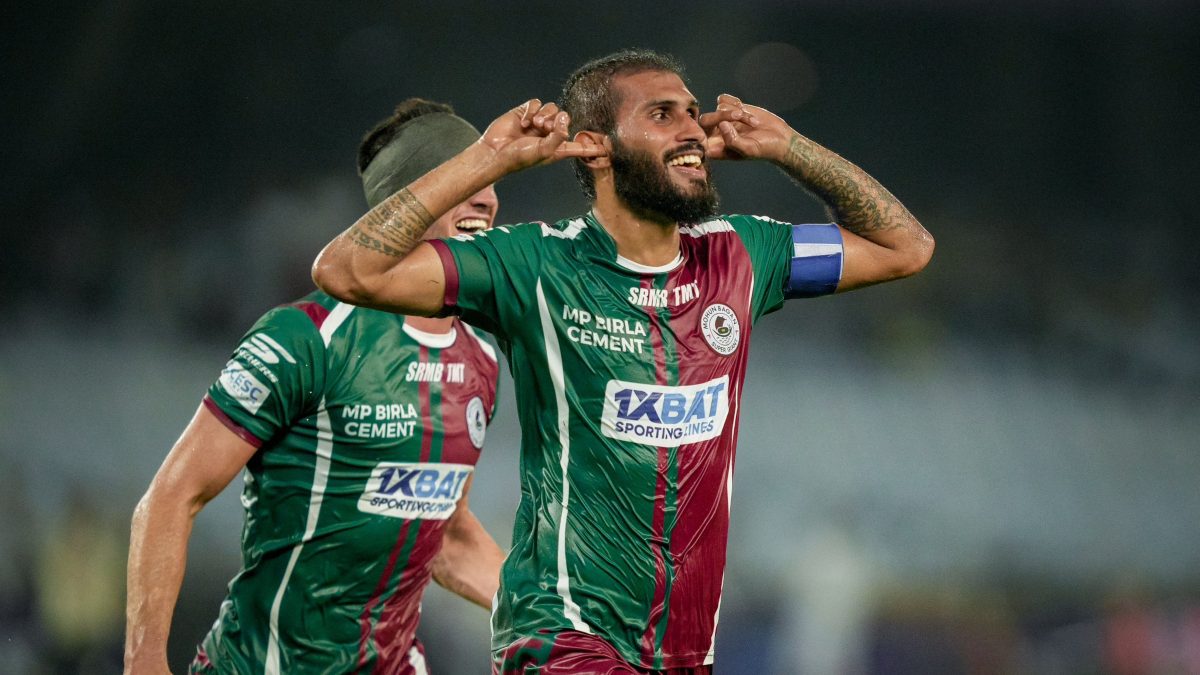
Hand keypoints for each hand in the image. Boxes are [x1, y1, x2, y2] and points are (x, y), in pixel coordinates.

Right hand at [478, 99, 604, 173]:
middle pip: (566, 118)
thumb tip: (565, 119)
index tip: (607, 148)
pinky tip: (524, 122)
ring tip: (534, 125)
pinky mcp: (526, 112)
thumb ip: (558, 136)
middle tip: (545, 127)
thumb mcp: (543, 151)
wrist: (495, 151)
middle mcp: (550, 134)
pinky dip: (532, 111)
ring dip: (545, 115)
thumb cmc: (518, 157)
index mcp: (557, 148)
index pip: (580, 146)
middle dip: (558, 120)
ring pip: (552, 108)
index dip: (593, 147)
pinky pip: (536, 103)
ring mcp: (538, 122)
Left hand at [699, 94, 792, 162]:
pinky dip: (735, 102)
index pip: (699, 139)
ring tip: (753, 122)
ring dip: (738, 112)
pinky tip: (745, 109)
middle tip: (739, 115)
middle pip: (705, 120)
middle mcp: (716, 134)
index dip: (705, 133)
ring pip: (719, 108)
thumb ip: (732, 141)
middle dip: (723, 115)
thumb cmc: (764, 149)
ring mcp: (723, 120)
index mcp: (716, 148)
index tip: (721, 130)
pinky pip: (723, 99)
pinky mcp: (732, 108)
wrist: (779, 138)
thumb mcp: (749, 149)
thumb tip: (722, 125)